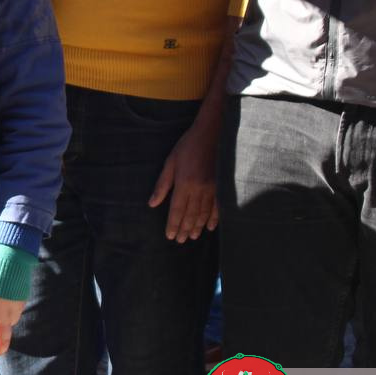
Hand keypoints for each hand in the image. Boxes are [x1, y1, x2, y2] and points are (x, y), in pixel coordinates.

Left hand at [148, 123, 219, 241]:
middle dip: (184, 229)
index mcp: (184, 183)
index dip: (173, 224)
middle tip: (180, 240)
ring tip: (192, 237)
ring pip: (204, 214)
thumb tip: (152, 203)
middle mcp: (199, 189)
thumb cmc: (188, 146)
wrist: (212, 134)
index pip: (177, 210)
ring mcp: (213, 189)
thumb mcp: (170, 162)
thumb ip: (162, 184)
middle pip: (191, 215)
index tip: (169, 236)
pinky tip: (210, 227)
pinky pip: (218, 208)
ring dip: (198, 227)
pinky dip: (214, 219)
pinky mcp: (223, 186)